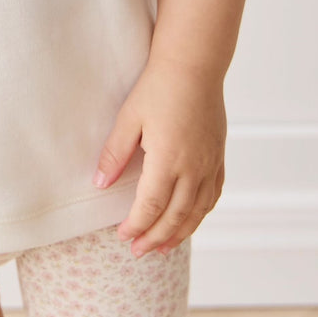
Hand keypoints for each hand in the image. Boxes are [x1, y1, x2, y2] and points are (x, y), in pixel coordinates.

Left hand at [93, 57, 226, 257]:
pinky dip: (200, 214)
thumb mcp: (129, 117)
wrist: (194, 64)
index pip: (150, 206)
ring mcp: (209, 163)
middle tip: (138, 252)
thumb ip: (114, 153)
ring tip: (162, 247)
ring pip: (196, 211)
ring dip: (179, 233)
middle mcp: (193, 168)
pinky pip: (212, 195)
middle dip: (155, 237)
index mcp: (168, 159)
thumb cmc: (158, 86)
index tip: (123, 235)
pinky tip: (190, 220)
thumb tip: (99, 184)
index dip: (136, 226)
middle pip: (174, 217)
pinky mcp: (218, 156)